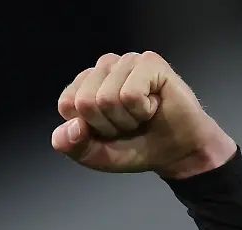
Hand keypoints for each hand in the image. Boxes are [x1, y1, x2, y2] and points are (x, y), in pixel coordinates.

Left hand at [51, 52, 236, 178]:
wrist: (175, 152)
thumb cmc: (136, 147)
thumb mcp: (95, 155)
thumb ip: (73, 145)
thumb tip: (71, 128)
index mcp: (85, 84)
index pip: (66, 104)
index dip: (87, 129)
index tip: (107, 131)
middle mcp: (103, 67)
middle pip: (85, 102)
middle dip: (107, 125)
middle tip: (128, 124)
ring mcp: (126, 61)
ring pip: (107, 98)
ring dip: (127, 120)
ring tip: (141, 116)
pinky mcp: (149, 62)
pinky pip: (130, 94)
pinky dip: (142, 111)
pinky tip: (153, 106)